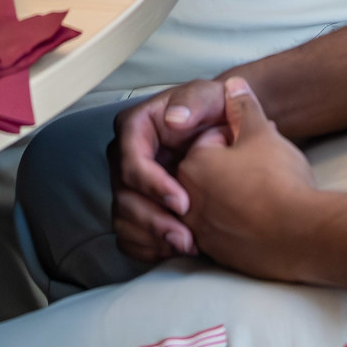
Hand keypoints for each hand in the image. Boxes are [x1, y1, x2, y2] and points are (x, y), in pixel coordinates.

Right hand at [110, 78, 232, 260]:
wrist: (223, 128)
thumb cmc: (213, 109)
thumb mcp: (208, 95)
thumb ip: (193, 101)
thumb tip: (174, 119)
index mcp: (135, 127)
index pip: (130, 160)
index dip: (153, 184)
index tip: (183, 202)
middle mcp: (125, 157)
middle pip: (123, 196)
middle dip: (153, 220)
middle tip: (186, 237)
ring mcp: (128, 185)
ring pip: (124, 220)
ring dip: (152, 238)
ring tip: (186, 246)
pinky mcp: (137, 207)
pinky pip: (129, 236)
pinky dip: (148, 248)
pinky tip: (174, 251)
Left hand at [178, 79, 319, 279]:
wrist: (302, 234)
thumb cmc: (279, 182)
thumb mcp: (262, 133)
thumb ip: (243, 107)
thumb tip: (233, 85)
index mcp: (193, 166)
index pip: (210, 140)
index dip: (239, 139)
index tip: (258, 146)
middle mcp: (188, 201)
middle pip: (209, 172)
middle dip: (232, 165)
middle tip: (262, 167)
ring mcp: (202, 231)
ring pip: (216, 202)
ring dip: (234, 194)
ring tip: (265, 194)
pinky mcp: (220, 255)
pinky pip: (225, 230)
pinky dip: (239, 223)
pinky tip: (263, 219)